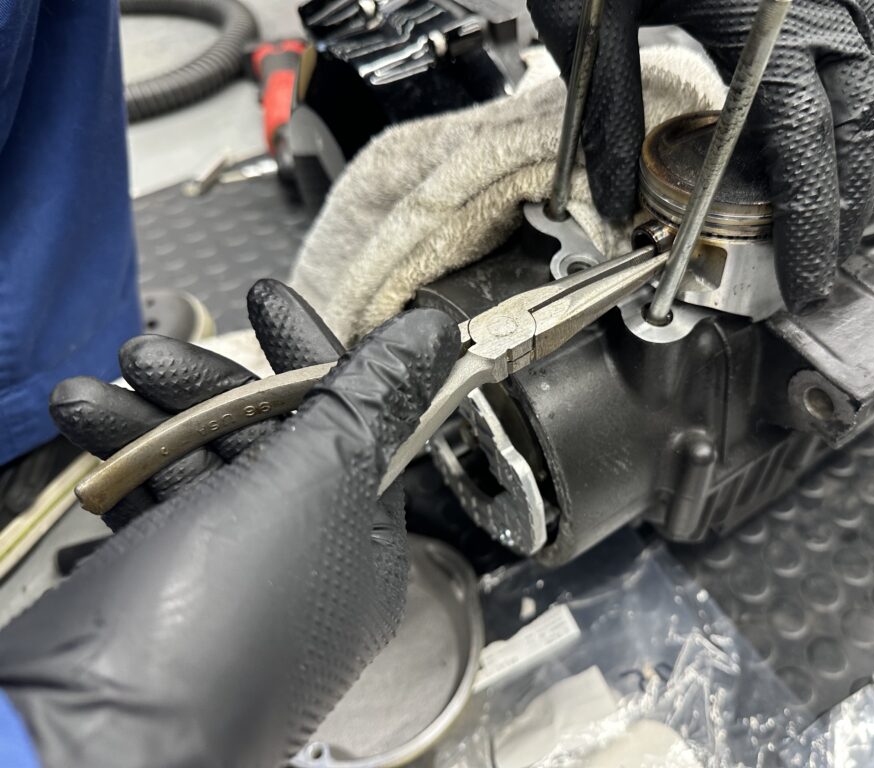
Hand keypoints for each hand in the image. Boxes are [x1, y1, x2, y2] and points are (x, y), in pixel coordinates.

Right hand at [0, 280, 458, 767]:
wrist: (90, 745)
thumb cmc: (222, 621)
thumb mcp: (316, 482)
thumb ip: (374, 400)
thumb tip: (435, 335)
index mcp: (363, 539)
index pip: (355, 420)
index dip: (312, 353)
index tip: (266, 300)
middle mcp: (305, 563)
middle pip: (267, 440)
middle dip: (206, 390)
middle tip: (146, 358)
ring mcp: (230, 584)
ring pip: (197, 472)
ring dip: (143, 427)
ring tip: (85, 400)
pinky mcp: (162, 600)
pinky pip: (149, 518)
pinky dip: (117, 486)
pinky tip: (88, 472)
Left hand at [529, 0, 873, 311]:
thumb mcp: (587, 16)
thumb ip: (602, 111)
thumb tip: (612, 197)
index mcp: (757, 12)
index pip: (805, 140)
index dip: (811, 217)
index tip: (802, 276)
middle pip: (858, 122)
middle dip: (848, 206)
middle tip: (824, 265)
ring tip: (870, 217)